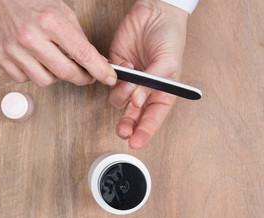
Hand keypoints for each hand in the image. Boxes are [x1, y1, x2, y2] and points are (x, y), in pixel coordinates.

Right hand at [0, 0, 116, 86]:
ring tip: (54, 61)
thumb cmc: (33, 0)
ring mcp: (12, 48)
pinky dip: (33, 73)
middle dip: (82, 78)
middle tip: (86, 75)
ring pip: (45, 81)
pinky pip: (23, 79)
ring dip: (55, 76)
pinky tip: (34, 61)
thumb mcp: (63, 11)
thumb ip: (79, 38)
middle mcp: (29, 36)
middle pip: (65, 73)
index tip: (109, 78)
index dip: (99, 70)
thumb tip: (94, 62)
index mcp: (50, 21)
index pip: (82, 54)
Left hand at [109, 0, 187, 148]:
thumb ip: (152, 83)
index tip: (136, 143)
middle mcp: (144, 90)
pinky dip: (115, 77)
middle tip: (122, 130)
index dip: (145, 132)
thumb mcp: (168, 62)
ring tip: (130, 78)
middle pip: (133, 116)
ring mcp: (129, 80)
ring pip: (118, 100)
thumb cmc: (169, 37)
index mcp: (162, 92)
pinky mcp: (116, 69)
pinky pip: (109, 82)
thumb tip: (138, 101)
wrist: (153, 13)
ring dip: (122, 94)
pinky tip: (125, 65)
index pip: (153, 118)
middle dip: (127, 125)